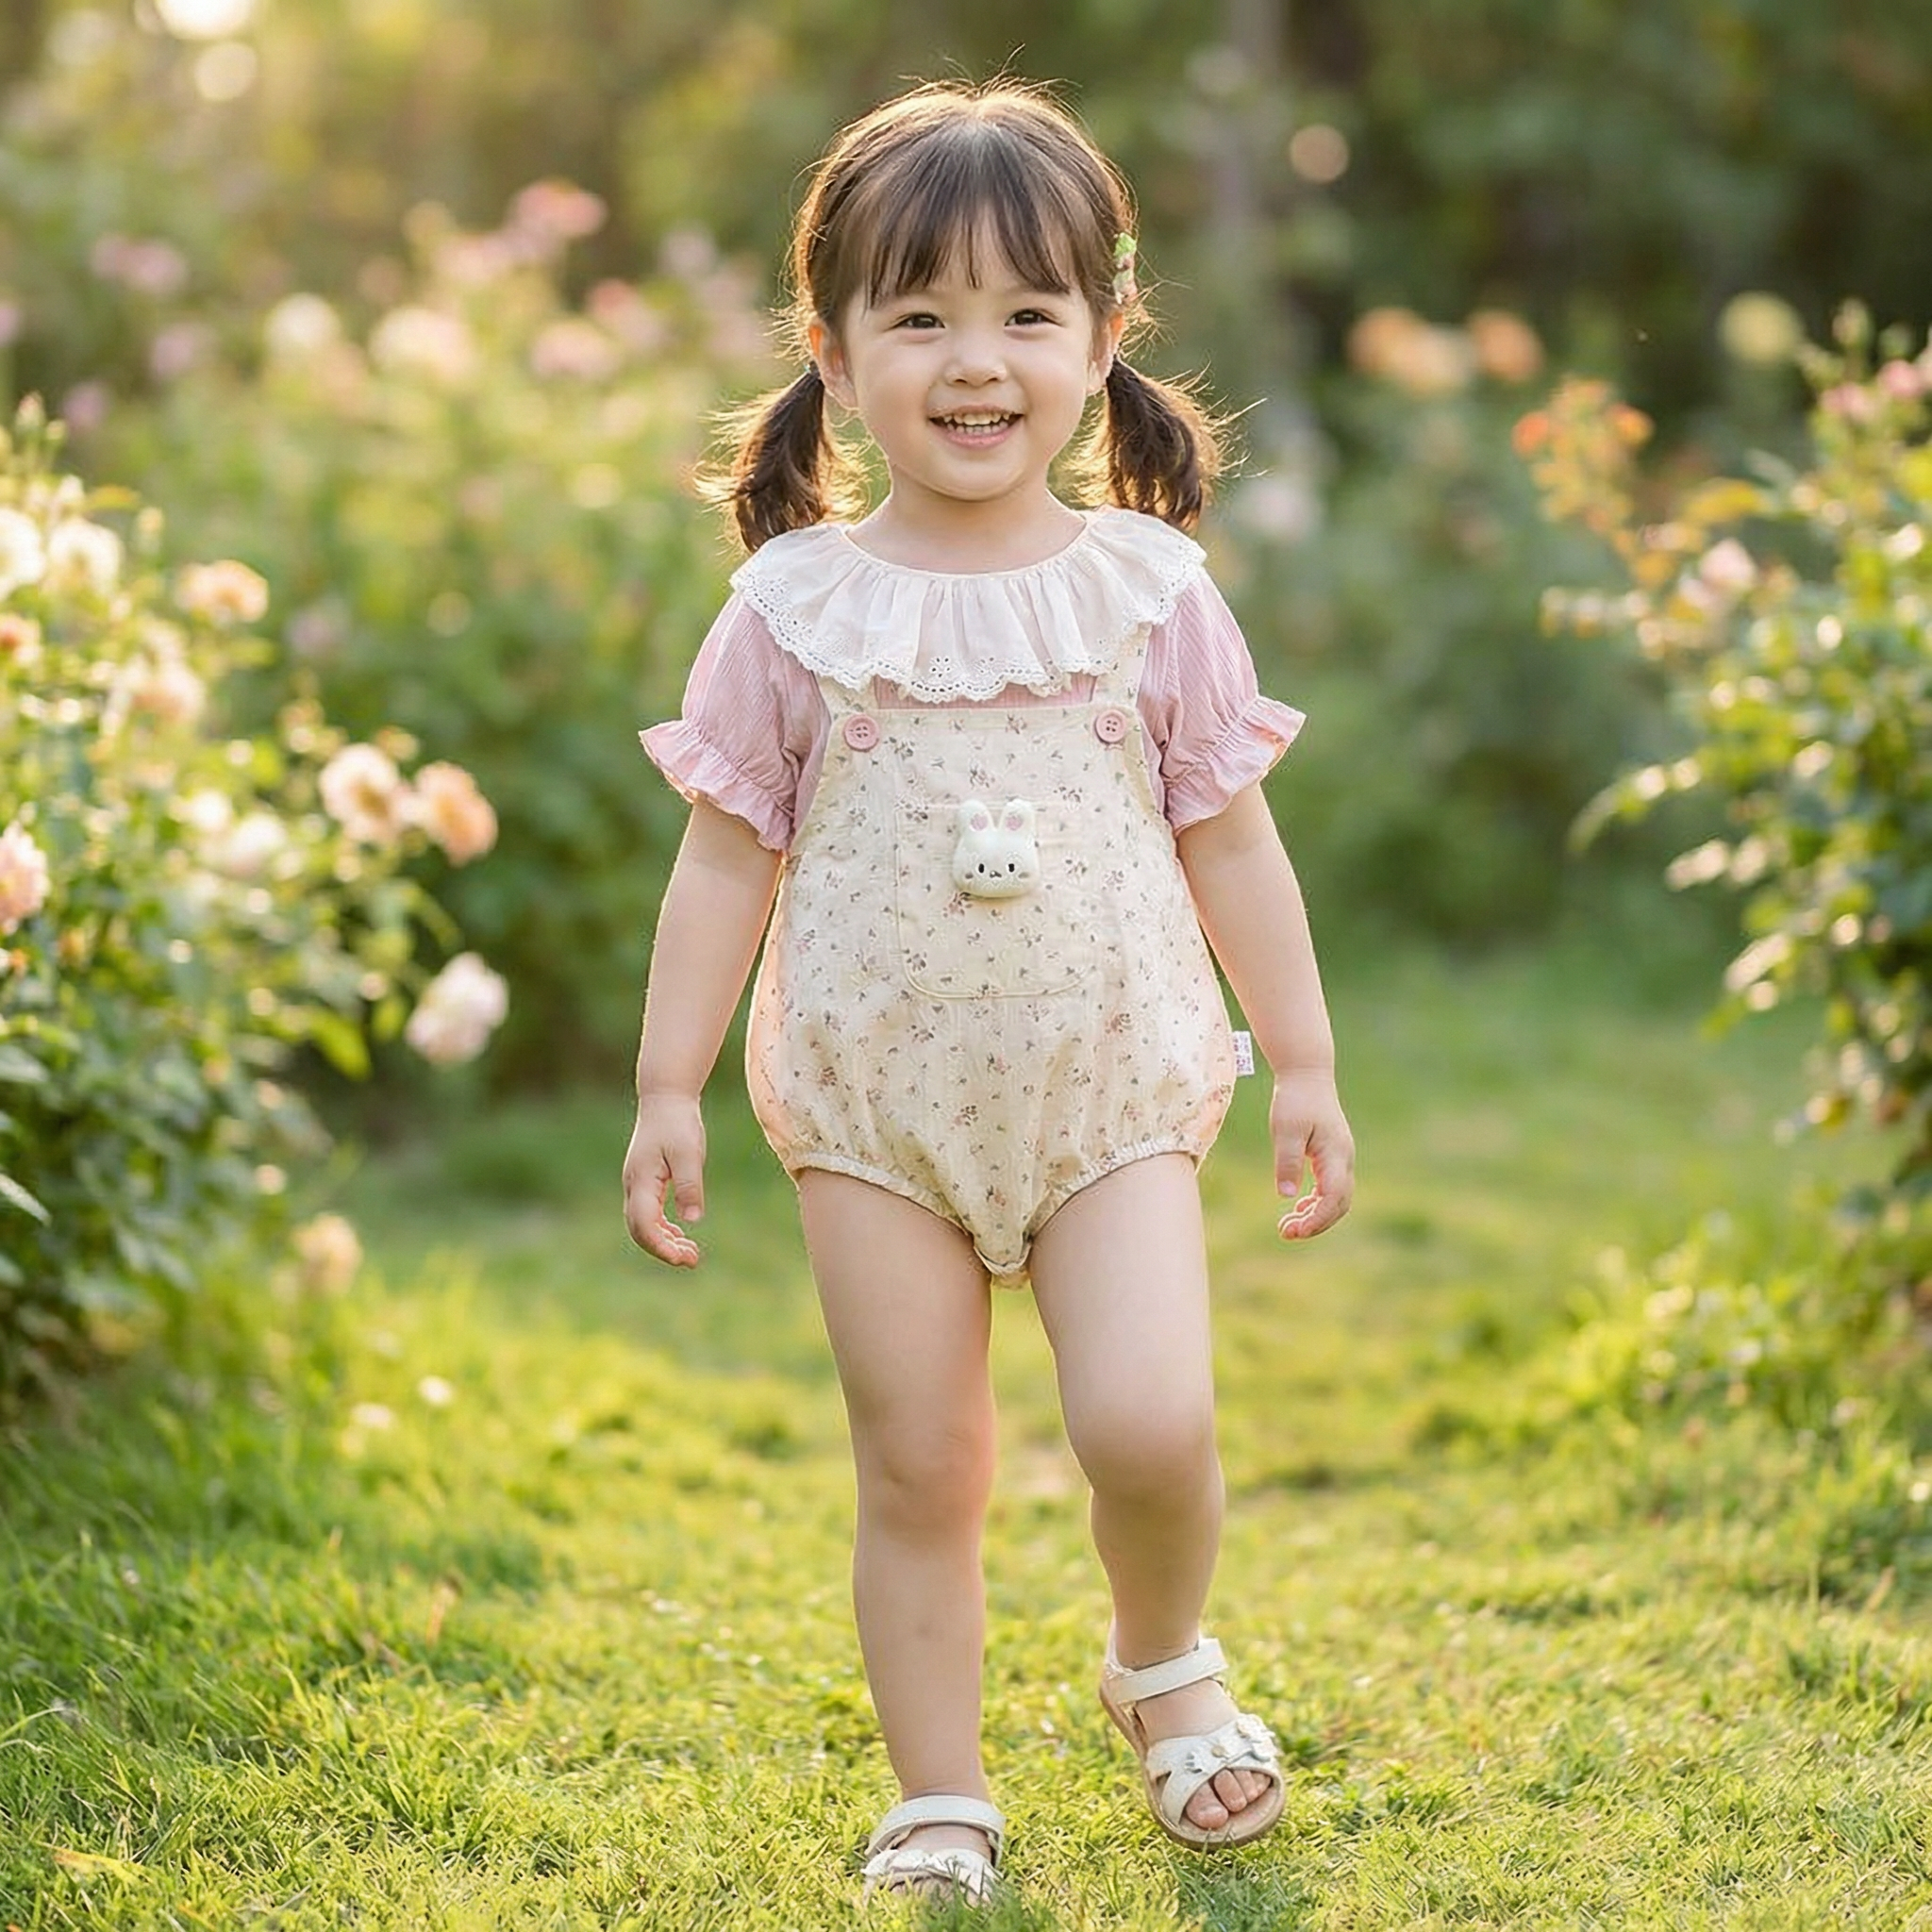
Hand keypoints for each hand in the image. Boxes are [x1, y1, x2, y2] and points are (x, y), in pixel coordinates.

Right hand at [623, 1092, 707, 1266]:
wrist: (665, 1099)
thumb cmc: (678, 1124)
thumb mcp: (689, 1153)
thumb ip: (689, 1186)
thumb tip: (692, 1220)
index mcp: (641, 1181)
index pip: (643, 1225)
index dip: (661, 1247)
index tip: (684, 1258)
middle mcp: (633, 1186)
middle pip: (640, 1231)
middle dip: (663, 1250)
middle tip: (692, 1260)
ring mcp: (636, 1185)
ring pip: (643, 1225)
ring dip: (664, 1242)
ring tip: (691, 1254)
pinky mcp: (644, 1182)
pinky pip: (648, 1215)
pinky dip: (663, 1229)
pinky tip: (680, 1236)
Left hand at [1271, 1067, 1354, 1240]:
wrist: (1307, 1074)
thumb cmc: (1295, 1099)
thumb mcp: (1285, 1130)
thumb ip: (1287, 1162)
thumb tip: (1287, 1196)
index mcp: (1335, 1154)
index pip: (1333, 1198)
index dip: (1317, 1220)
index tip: (1294, 1230)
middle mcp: (1344, 1159)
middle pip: (1339, 1204)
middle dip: (1315, 1224)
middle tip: (1285, 1233)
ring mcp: (1341, 1158)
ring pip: (1337, 1198)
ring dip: (1315, 1215)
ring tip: (1287, 1226)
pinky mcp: (1333, 1155)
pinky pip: (1331, 1187)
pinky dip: (1316, 1202)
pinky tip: (1298, 1207)